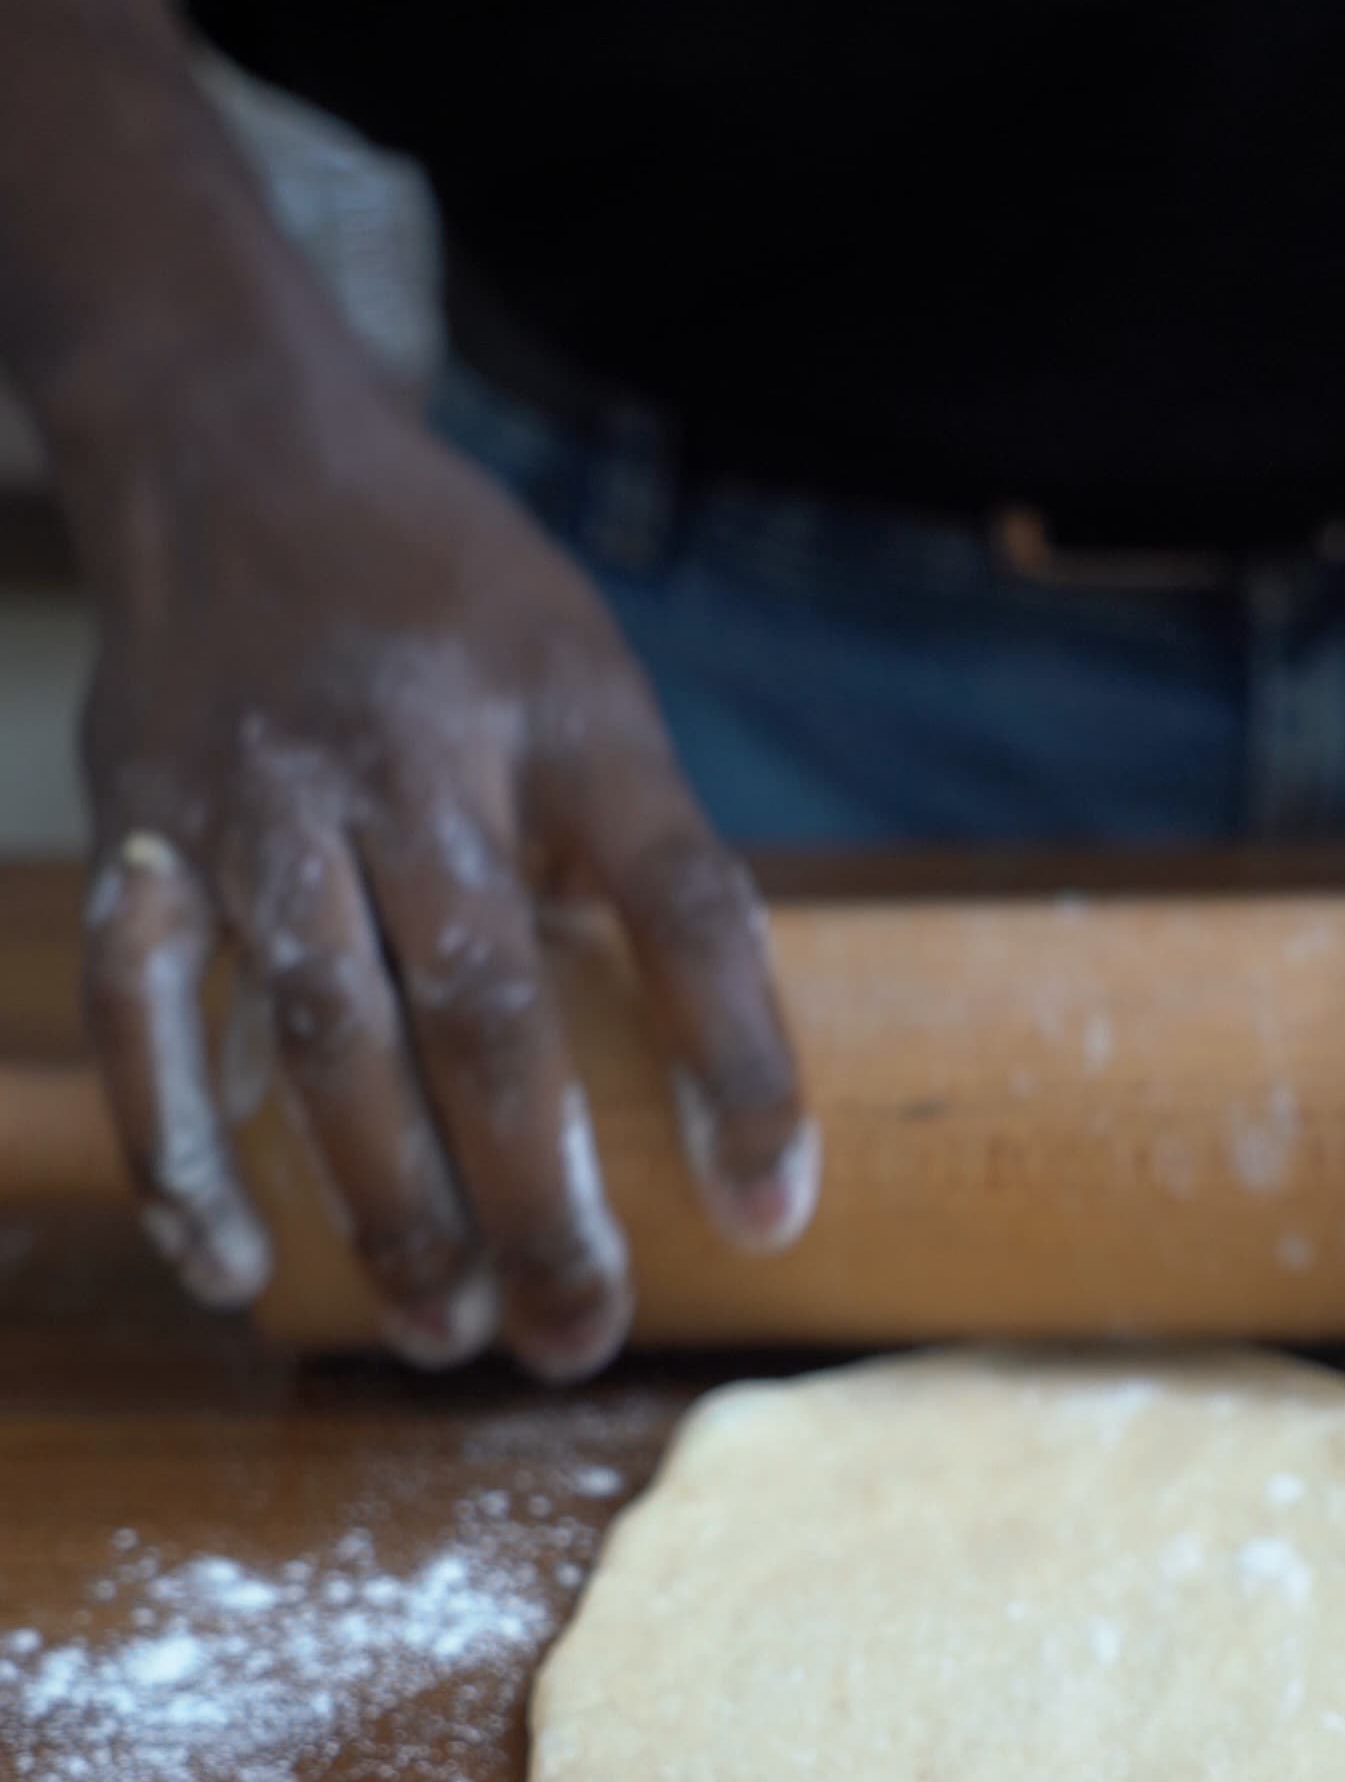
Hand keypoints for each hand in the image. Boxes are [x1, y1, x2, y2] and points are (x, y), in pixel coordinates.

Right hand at [74, 361, 814, 1374]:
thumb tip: (704, 1084)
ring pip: (325, 1030)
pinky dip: (182, 1152)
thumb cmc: (450, 608)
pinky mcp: (138, 827)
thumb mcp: (585, 686)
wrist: (236, 445)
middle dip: (539, 1197)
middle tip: (578, 1336)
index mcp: (568, 718)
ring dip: (385, 1203)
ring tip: (445, 1330)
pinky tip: (238, 1270)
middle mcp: (413, 756)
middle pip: (488, 1008)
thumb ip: (629, 858)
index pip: (684, 903)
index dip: (738, 1068)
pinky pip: (149, 1014)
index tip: (769, 1219)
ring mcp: (261, 794)